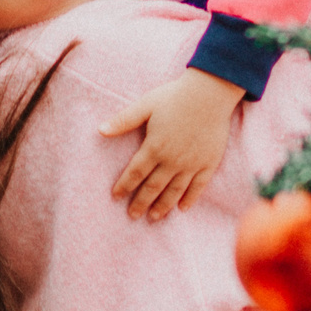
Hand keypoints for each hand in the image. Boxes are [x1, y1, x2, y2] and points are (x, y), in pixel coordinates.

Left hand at [100, 69, 245, 220]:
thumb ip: (124, 120)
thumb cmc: (175, 97)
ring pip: (174, 191)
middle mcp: (172, 160)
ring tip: (154, 217)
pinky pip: (198, 186)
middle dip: (141, 202)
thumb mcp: (146, 105)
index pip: (135, 172)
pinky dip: (190, 198)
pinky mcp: (208, 163)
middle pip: (153, 187)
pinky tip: (182, 208)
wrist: (210, 94)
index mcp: (154, 146)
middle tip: (133, 215)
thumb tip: (100, 130)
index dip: (124, 185)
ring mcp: (191, 164)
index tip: (116, 196)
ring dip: (163, 206)